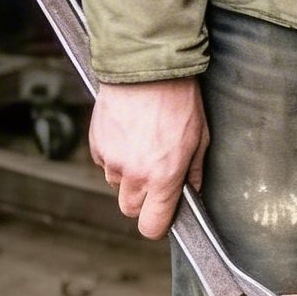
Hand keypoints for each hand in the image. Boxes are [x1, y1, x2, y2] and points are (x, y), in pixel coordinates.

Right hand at [89, 78, 207, 239]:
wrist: (145, 70)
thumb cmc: (179, 100)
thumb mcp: (200, 136)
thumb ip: (195, 170)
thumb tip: (193, 190)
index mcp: (163, 176)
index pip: (152, 225)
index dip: (158, 224)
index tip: (163, 216)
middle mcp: (134, 174)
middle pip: (130, 208)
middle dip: (143, 199)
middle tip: (157, 175)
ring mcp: (112, 161)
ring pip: (117, 184)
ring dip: (129, 174)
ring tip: (145, 144)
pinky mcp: (96, 146)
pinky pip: (105, 163)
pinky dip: (116, 155)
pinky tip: (130, 133)